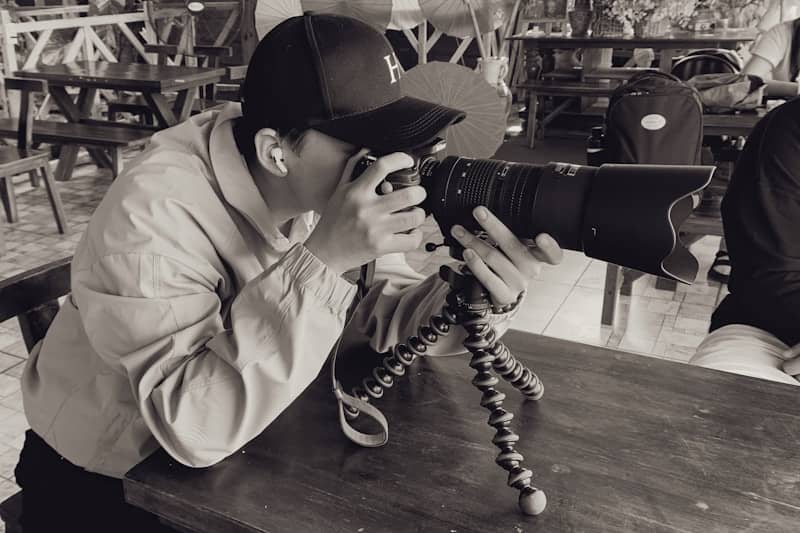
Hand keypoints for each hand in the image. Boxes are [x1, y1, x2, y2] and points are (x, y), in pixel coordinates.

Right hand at [305, 150, 426, 274]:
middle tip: (417, 194)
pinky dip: (416, 235)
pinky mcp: (381, 247)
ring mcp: (375, 229)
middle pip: (408, 195)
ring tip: (415, 213)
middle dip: (419, 192)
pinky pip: (410, 240)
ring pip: (414, 217)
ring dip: (419, 214)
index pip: (381, 166)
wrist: (324, 252)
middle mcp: (367, 209)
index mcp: (356, 192)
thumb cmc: (332, 222)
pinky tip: (411, 232)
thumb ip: (352, 169)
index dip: (400, 159)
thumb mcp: (339, 191)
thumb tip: (366, 150)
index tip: (408, 161)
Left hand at [450, 206, 562, 307]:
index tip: (542, 236)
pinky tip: (467, 253)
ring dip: (473, 241)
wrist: (503, 291)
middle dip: (493, 226)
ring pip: (494, 258)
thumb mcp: (517, 248)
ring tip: (459, 230)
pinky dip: (475, 264)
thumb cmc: (510, 263)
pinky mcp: (504, 295)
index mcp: (539, 255)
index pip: (553, 253)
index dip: (550, 246)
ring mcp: (518, 283)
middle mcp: (531, 269)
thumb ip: (514, 233)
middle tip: (479, 211)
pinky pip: (487, 277)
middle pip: (513, 245)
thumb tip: (489, 211)